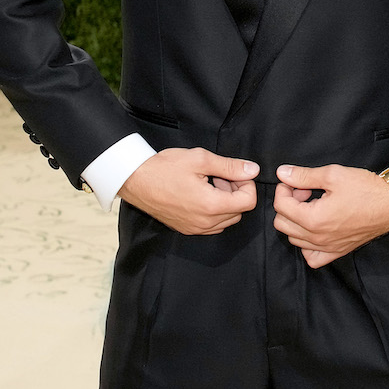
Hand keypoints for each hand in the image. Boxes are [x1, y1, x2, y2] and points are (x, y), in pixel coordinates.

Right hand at [118, 147, 258, 234]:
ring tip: (212, 183)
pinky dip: (214, 211)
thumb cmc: (165, 167)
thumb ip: (230, 166)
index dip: (247, 184)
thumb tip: (253, 170)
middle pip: (240, 212)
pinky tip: (202, 193)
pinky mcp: (185, 229)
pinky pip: (212, 226)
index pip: (249, 202)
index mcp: (211, 205)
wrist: (135, 180)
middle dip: (237, 192)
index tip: (236, 173)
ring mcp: (194, 228)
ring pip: (226, 220)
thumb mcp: (201, 159)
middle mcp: (204, 222)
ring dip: (226, 202)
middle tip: (223, 176)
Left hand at [272, 163, 388, 268]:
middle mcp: (317, 238)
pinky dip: (307, 244)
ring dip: (296, 221)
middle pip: (282, 224)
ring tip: (312, 206)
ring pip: (293, 239)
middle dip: (288, 204)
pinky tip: (315, 229)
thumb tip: (283, 173)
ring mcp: (327, 248)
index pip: (281, 206)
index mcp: (314, 219)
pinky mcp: (337, 252)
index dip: (283, 189)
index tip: (293, 181)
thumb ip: (304, 175)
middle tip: (304, 191)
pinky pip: (311, 256)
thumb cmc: (367, 189)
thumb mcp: (334, 175)